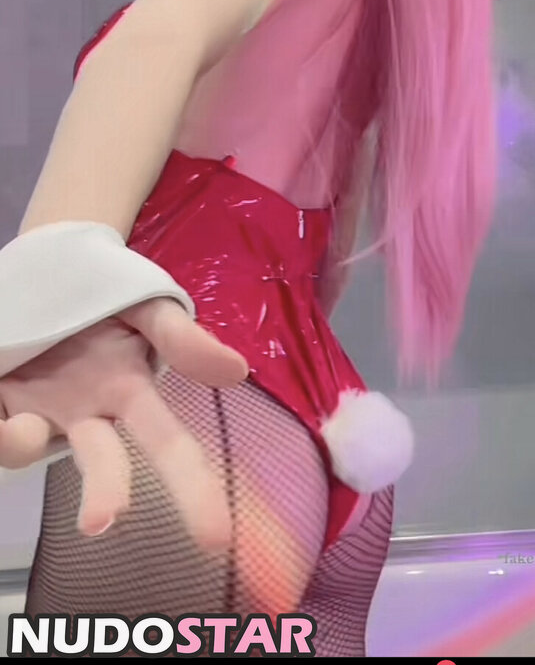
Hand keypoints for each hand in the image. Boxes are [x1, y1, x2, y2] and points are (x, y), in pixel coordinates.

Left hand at [0, 298, 247, 548]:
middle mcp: (85, 415)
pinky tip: (6, 420)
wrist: (48, 270)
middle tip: (97, 522)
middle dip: (105, 494)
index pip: (170, 447)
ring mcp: (37, 413)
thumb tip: (237, 372)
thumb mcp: (146, 306)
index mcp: (129, 391)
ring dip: (24, 445)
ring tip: (21, 429)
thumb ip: (182, 338)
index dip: (195, 492)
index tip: (216, 539)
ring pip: (31, 448)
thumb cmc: (105, 294)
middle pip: (104, 465)